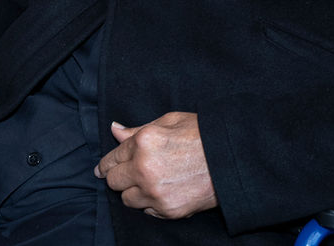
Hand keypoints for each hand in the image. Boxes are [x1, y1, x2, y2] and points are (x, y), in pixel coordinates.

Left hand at [95, 112, 216, 218]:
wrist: (231, 159)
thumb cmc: (201, 135)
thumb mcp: (168, 121)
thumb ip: (137, 130)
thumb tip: (115, 130)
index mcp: (143, 142)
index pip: (111, 158)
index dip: (105, 164)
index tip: (102, 169)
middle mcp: (145, 169)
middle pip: (114, 181)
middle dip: (118, 177)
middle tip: (127, 174)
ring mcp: (156, 193)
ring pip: (127, 200)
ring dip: (133, 192)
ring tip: (148, 182)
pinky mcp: (168, 210)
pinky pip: (146, 211)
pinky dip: (150, 203)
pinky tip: (162, 191)